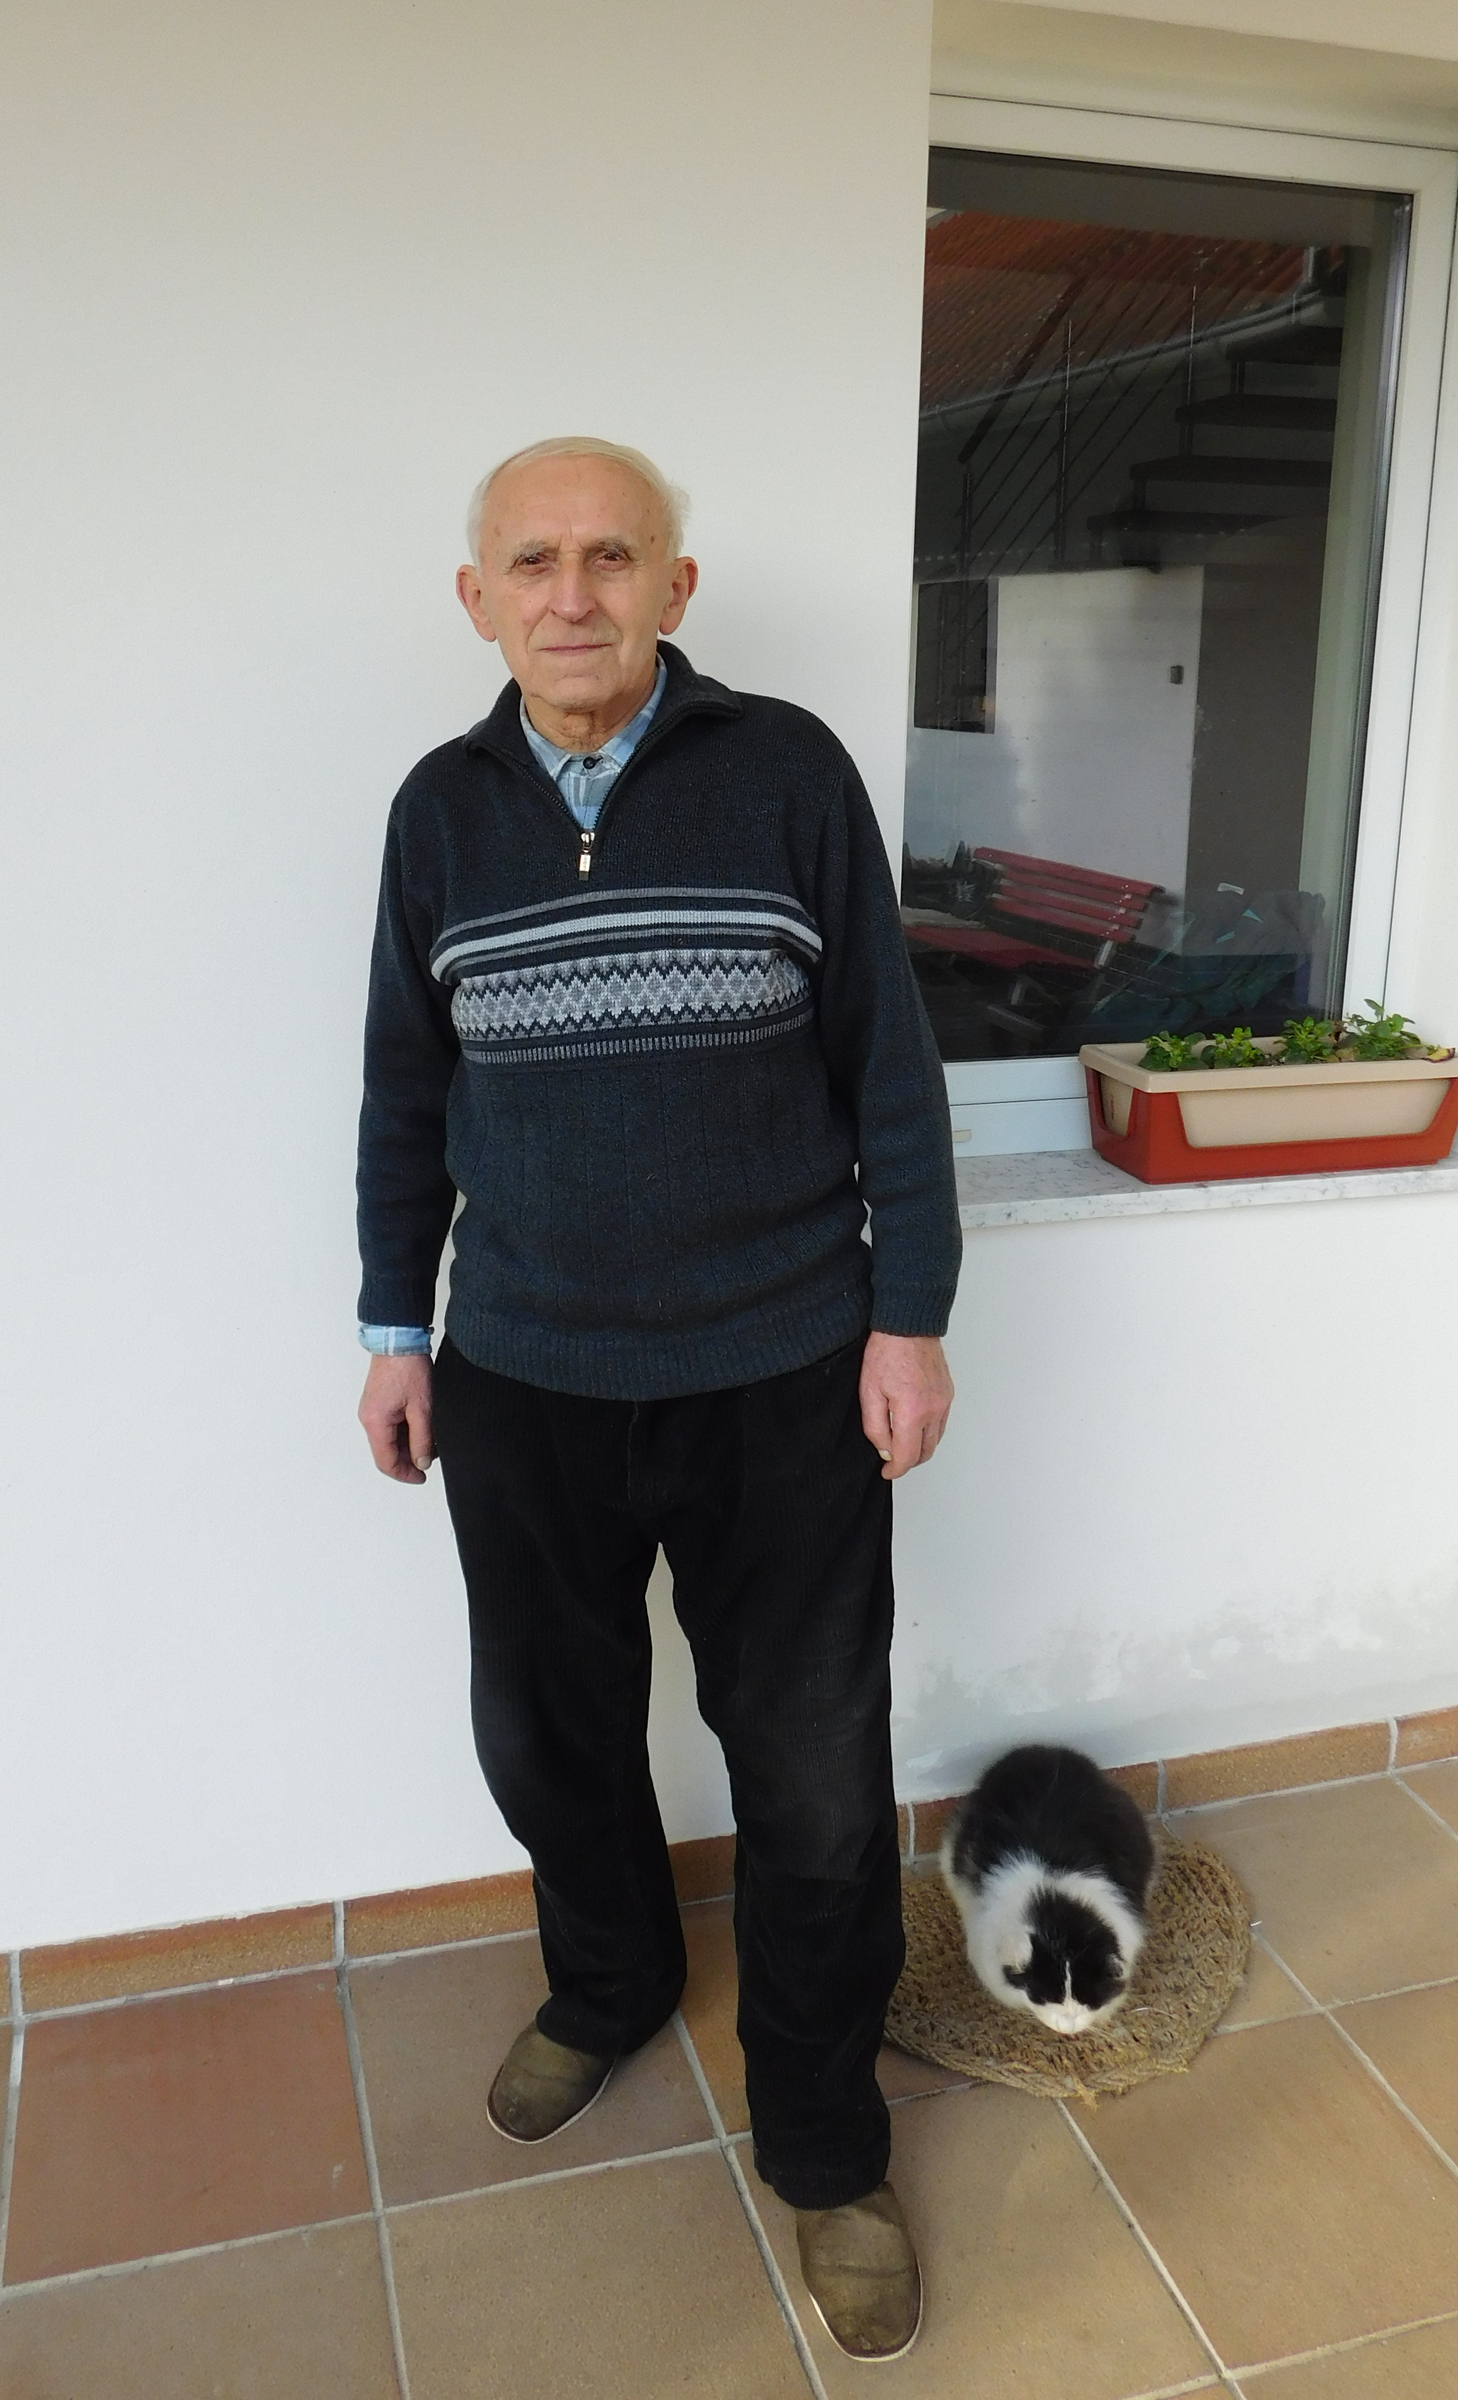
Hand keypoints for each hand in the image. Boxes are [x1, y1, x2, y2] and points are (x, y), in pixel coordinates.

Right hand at [359, 1353, 434, 1483]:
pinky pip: (387, 1427)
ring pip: (387, 1440)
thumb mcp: (422, 1408)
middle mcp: (368, 1418)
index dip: (404, 1474)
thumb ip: (422, 1438)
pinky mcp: (376, 1403)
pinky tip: (420, 1429)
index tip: (421, 1477)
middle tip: (428, 1462)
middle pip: (385, 1453)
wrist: (399, 1340)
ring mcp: (370, 1411)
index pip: (386, 1462)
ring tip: (428, 1443)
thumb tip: (421, 1461)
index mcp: (376, 1422)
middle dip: (406, 1461)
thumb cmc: (409, 1368)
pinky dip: (402, 1434)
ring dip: (406, 1446)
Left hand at [859, 1332, 953, 1479]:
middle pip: (925, 1453)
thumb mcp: (869, 1392)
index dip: (895, 1470)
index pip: (907, 1456)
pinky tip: (914, 1426)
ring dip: (919, 1448)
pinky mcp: (948, 1393)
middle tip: (891, 1461)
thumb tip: (885, 1450)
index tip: (886, 1473)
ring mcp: (945, 1401)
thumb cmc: (886, 1352)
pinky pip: (941, 1423)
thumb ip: (875, 1427)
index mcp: (912, 1412)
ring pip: (935, 1440)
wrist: (908, 1325)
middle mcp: (934, 1410)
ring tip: (900, 1443)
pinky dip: (928, 1432)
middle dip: (908, 1462)